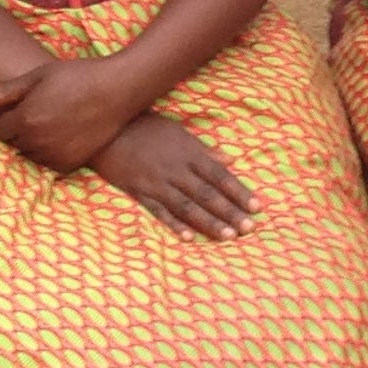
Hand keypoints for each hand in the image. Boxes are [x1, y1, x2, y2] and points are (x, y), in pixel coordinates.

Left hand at [0, 56, 136, 171]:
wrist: (120, 89)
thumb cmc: (80, 76)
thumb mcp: (41, 75)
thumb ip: (8, 90)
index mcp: (26, 118)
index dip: (7, 117)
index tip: (21, 108)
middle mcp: (38, 140)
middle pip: (15, 143)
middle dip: (22, 130)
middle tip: (42, 113)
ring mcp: (55, 154)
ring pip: (32, 155)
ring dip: (37, 143)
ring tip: (56, 123)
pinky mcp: (73, 163)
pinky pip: (51, 164)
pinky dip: (54, 153)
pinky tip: (67, 135)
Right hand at [91, 112, 254, 241]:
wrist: (109, 130)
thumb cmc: (149, 129)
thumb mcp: (181, 133)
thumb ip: (205, 150)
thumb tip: (231, 160)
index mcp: (190, 154)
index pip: (220, 176)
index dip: (239, 192)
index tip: (258, 207)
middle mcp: (176, 170)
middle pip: (207, 194)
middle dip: (230, 212)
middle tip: (249, 228)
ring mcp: (157, 183)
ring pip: (187, 207)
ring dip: (209, 223)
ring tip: (228, 236)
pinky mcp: (139, 193)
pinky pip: (159, 212)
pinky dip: (174, 225)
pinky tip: (190, 238)